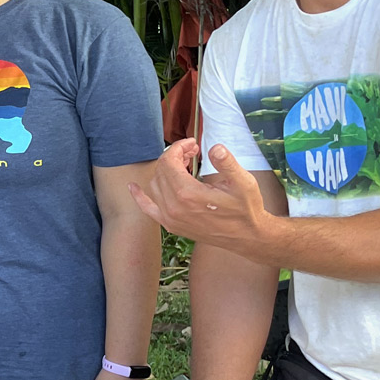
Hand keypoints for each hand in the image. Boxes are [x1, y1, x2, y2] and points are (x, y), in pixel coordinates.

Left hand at [129, 139, 272, 256]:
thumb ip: (226, 163)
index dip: (178, 147)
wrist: (246, 237)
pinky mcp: (170, 225)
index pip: (169, 161)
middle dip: (174, 156)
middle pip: (161, 171)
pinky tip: (133, 186)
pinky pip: (148, 208)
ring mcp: (170, 218)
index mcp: (188, 194)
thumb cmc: (245, 208)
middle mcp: (173, 207)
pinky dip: (139, 196)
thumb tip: (214, 147)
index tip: (192, 143)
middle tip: (192, 152)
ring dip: (165, 170)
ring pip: (155, 184)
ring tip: (184, 164)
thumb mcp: (242, 182)